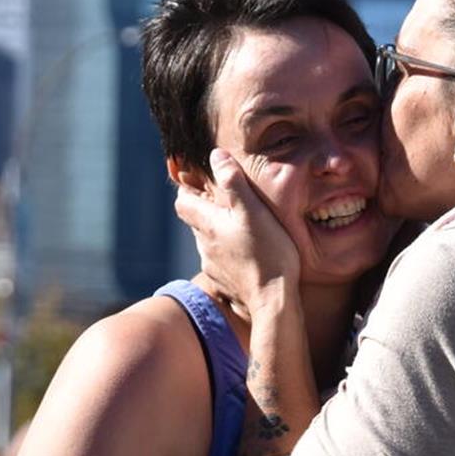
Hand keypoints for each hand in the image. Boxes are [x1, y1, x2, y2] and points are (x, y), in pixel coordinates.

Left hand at [173, 148, 300, 311]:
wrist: (272, 300)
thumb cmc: (267, 252)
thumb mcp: (253, 210)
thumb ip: (233, 181)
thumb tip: (215, 155)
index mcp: (208, 224)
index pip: (183, 201)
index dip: (187, 189)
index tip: (198, 180)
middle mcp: (204, 245)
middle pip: (196, 221)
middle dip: (208, 209)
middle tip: (229, 201)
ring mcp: (213, 266)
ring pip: (209, 242)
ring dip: (220, 232)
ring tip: (244, 228)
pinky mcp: (224, 281)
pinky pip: (222, 262)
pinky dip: (230, 253)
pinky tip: (249, 254)